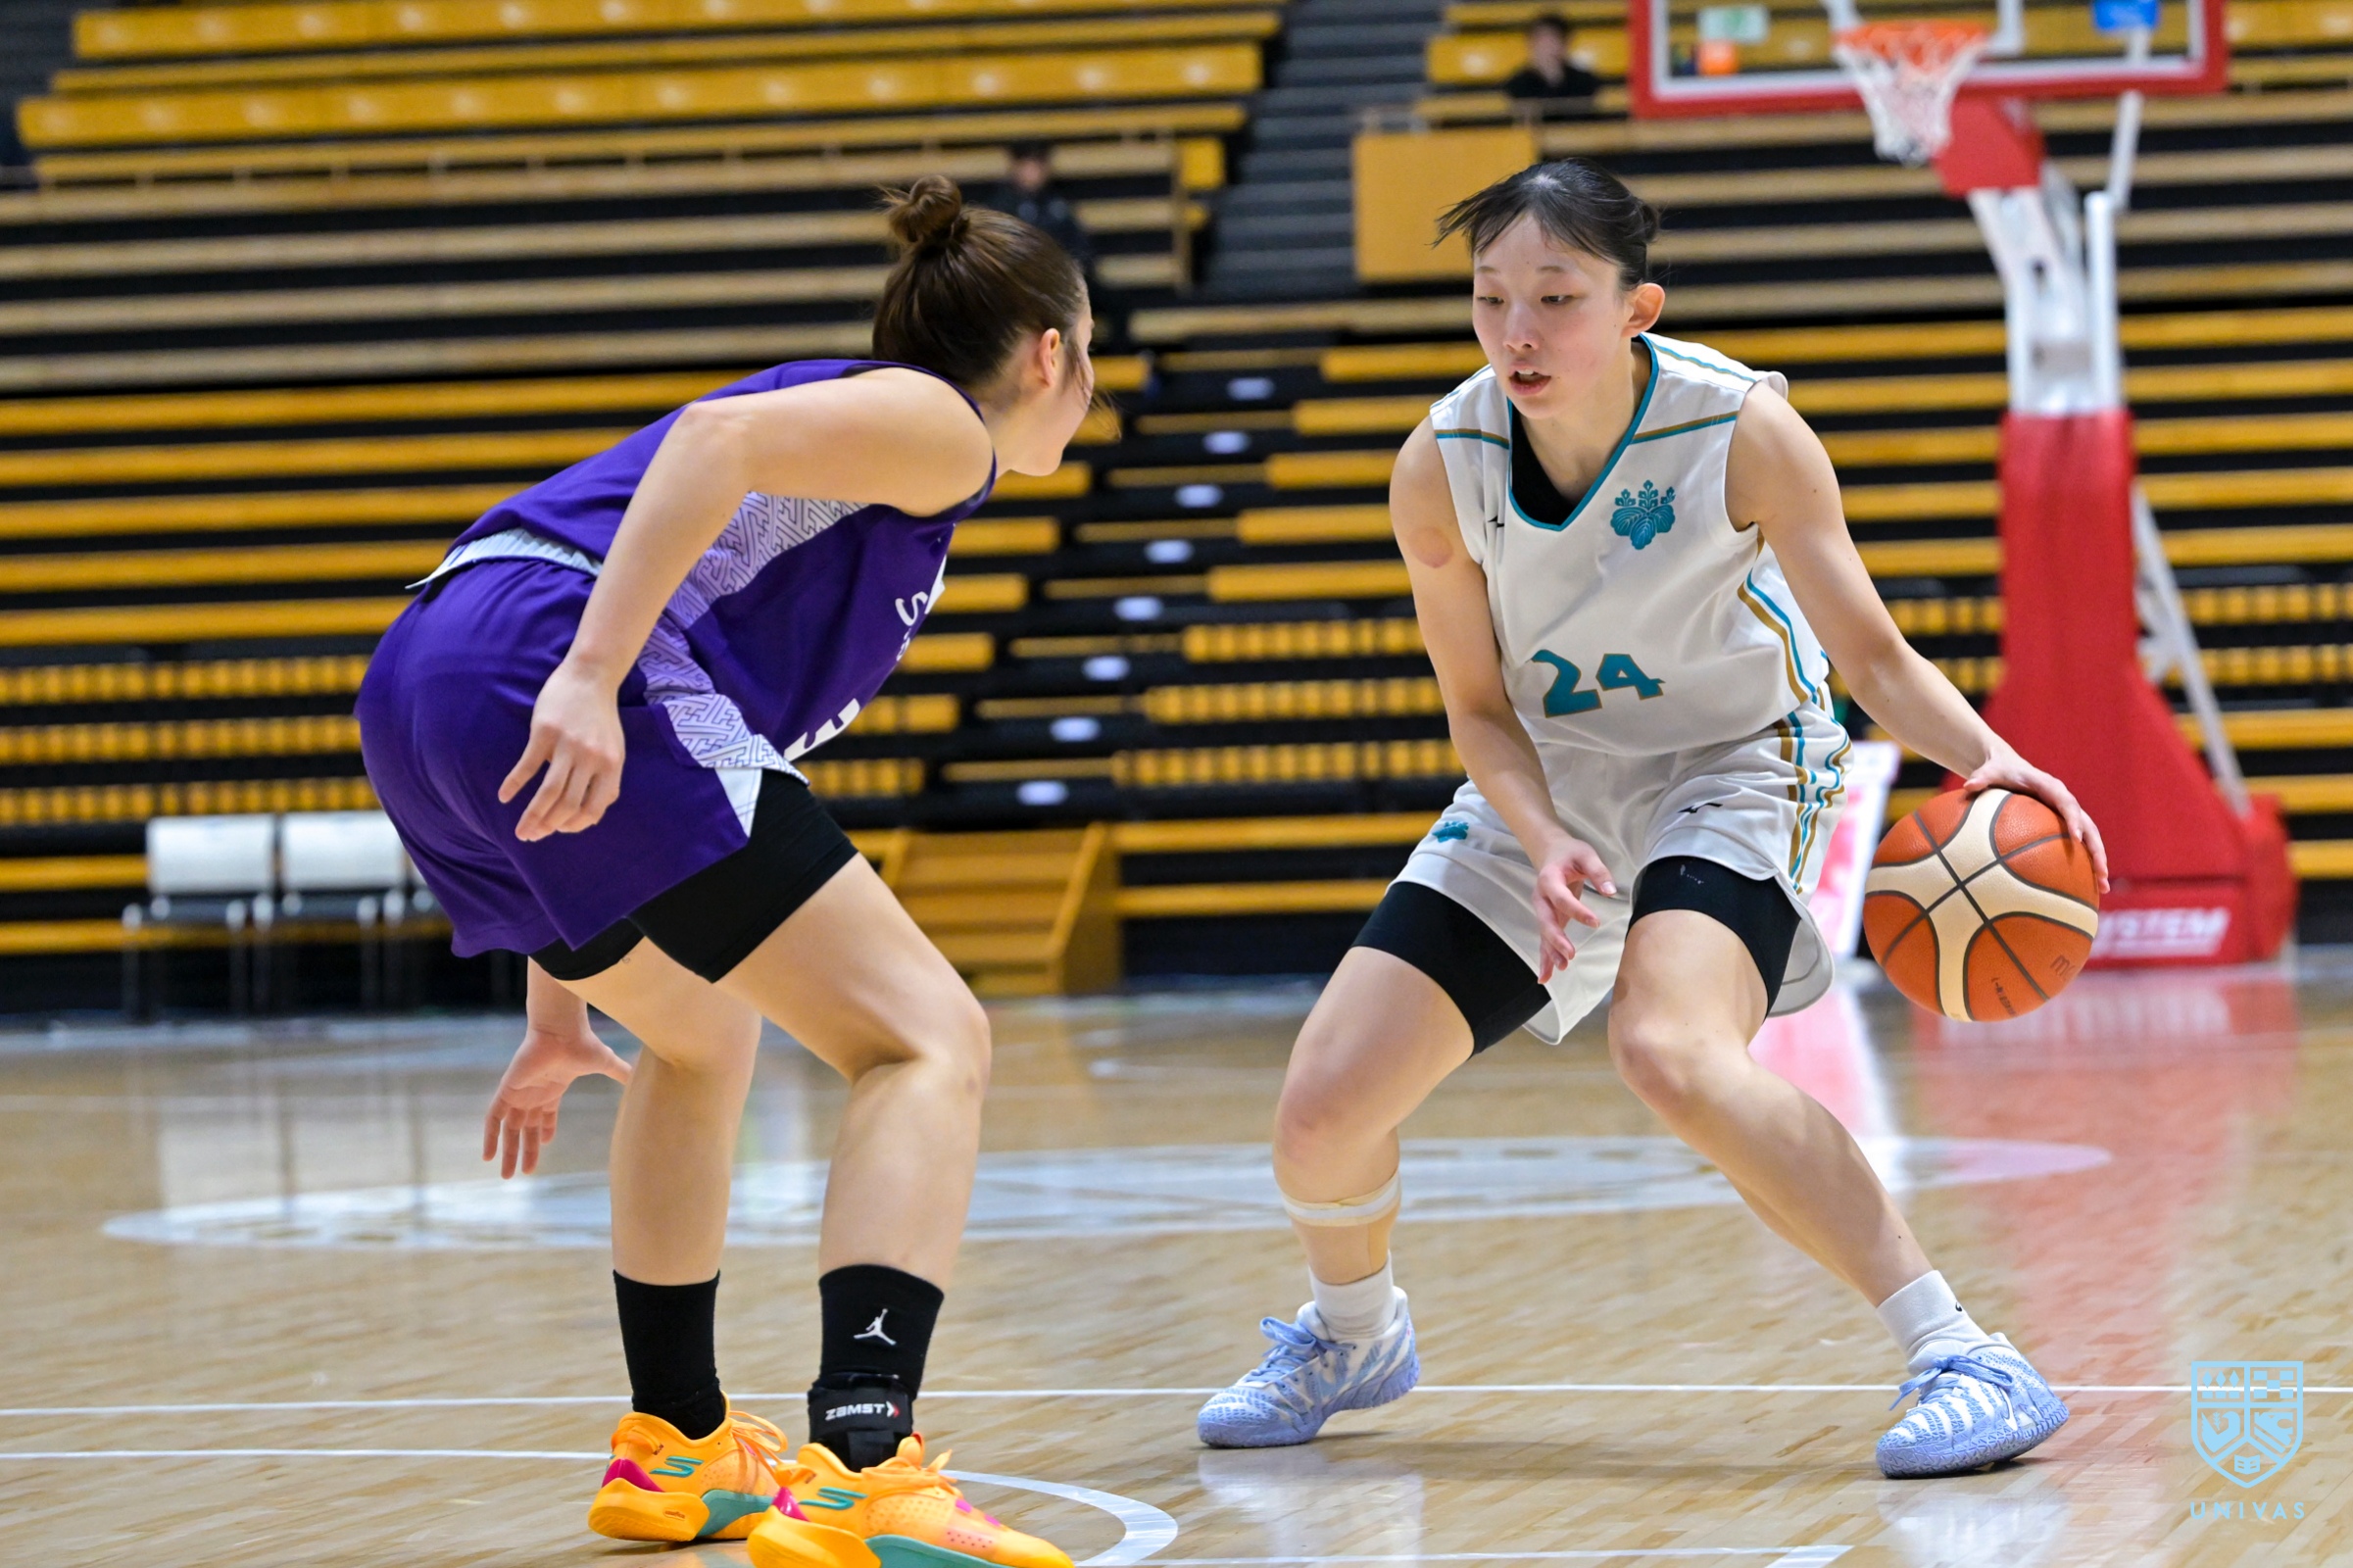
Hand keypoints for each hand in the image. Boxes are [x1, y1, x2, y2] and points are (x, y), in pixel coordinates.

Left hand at [482, 1019, 633, 1177]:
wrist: (562, 1030)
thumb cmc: (582, 1044)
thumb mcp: (605, 1063)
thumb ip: (620, 1072)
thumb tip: (642, 1075)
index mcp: (553, 1089)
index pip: (544, 1114)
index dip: (543, 1130)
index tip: (544, 1144)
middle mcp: (534, 1093)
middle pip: (526, 1128)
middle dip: (525, 1151)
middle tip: (525, 1173)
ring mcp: (519, 1093)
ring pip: (509, 1128)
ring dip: (508, 1151)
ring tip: (507, 1175)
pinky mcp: (507, 1091)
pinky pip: (493, 1117)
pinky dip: (490, 1136)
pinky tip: (488, 1156)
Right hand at [500, 658, 624, 840]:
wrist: (591, 676)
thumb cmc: (600, 717)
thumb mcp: (614, 750)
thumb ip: (606, 780)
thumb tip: (593, 815)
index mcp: (611, 766)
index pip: (594, 810)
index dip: (575, 825)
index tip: (558, 829)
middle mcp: (592, 759)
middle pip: (568, 805)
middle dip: (548, 827)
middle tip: (532, 836)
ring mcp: (568, 746)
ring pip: (549, 793)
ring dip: (533, 816)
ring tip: (521, 831)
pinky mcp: (545, 732)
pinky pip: (528, 766)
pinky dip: (514, 785)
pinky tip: (504, 797)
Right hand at [1532, 837, 1615, 982]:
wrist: (1550, 851)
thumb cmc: (1570, 853)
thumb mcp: (1586, 855)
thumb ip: (1598, 872)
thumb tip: (1611, 891)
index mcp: (1549, 879)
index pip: (1562, 899)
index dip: (1578, 911)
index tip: (1596, 922)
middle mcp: (1541, 897)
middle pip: (1546, 921)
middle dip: (1556, 939)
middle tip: (1570, 954)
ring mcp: (1542, 909)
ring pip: (1543, 934)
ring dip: (1550, 952)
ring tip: (1560, 969)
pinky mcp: (1548, 918)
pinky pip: (1544, 940)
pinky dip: (1545, 958)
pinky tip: (1545, 977)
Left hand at [1961, 749, 2111, 894]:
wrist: (2008, 765)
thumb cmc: (1998, 770)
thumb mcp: (1989, 771)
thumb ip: (1981, 778)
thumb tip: (1968, 786)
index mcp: (2050, 787)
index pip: (2066, 803)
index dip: (2073, 820)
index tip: (2076, 840)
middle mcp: (2064, 799)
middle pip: (2088, 825)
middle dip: (2096, 849)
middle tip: (2101, 873)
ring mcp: (2067, 812)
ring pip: (2089, 837)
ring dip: (2098, 860)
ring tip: (2103, 887)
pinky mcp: (2064, 822)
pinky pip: (2078, 842)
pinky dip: (2084, 861)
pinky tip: (2084, 885)